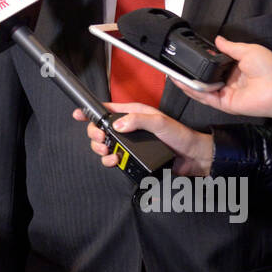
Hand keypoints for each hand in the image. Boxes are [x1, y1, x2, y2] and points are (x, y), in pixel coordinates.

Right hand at [74, 103, 212, 176]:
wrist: (192, 157)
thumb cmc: (181, 136)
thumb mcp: (160, 122)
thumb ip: (138, 120)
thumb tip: (118, 125)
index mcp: (135, 114)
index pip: (108, 110)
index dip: (92, 111)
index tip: (79, 114)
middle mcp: (130, 128)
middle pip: (102, 129)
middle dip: (95, 134)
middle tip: (101, 139)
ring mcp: (130, 143)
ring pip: (105, 144)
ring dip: (101, 149)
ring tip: (107, 151)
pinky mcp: (132, 157)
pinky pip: (114, 158)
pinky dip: (110, 160)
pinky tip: (114, 161)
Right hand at [178, 36, 271, 124]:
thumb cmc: (271, 68)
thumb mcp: (248, 50)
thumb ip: (230, 47)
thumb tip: (217, 39)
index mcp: (235, 68)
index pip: (212, 65)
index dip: (200, 61)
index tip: (187, 55)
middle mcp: (229, 81)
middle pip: (204, 78)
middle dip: (190, 73)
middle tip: (175, 67)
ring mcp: (226, 93)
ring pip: (202, 89)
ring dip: (187, 83)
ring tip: (173, 75)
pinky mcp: (225, 104)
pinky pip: (206, 98)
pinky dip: (194, 92)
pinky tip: (184, 84)